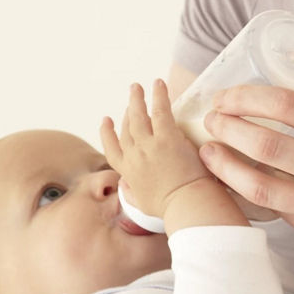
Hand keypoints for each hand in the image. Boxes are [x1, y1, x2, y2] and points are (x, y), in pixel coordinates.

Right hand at [100, 80, 216, 217]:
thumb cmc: (171, 209)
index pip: (111, 148)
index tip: (107, 121)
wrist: (187, 205)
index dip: (107, 133)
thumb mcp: (143, 205)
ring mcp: (149, 145)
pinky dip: (159, 95)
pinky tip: (158, 84)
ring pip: (138, 116)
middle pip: (126, 128)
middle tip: (131, 97)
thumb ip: (132, 194)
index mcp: (127, 173)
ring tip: (138, 87)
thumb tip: (126, 187)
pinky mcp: (167, 137)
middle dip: (127, 111)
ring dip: (137, 99)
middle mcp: (133, 156)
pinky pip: (160, 110)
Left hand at [196, 79, 293, 282]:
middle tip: (212, 119)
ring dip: (226, 165)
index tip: (228, 95)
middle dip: (227, 127)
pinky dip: (253, 193)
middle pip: (267, 142)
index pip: (289, 104)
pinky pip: (280, 212)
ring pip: (261, 186)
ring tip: (210, 152)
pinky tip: (239, 180)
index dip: (248, 96)